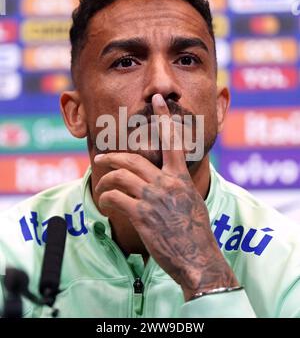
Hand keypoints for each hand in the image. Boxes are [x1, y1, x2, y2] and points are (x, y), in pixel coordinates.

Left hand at [94, 94, 237, 300]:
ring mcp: (152, 198)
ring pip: (119, 175)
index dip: (164, 118)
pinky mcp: (141, 215)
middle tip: (101, 158)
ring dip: (104, 179)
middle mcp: (166, 183)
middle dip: (112, 156)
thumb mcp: (193, 202)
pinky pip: (114, 197)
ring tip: (100, 186)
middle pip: (131, 158)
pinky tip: (106, 204)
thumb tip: (171, 179)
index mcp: (180, 177)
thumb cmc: (196, 233)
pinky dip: (106, 198)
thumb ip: (179, 186)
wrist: (198, 258)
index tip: (157, 99)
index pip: (172, 140)